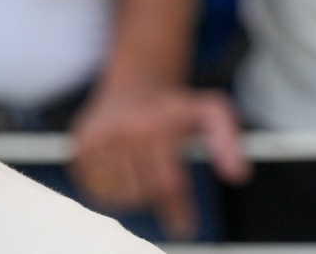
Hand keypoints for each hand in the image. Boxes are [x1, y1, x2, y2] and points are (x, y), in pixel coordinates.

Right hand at [70, 88, 250, 239]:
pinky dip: (106, 191)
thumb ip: (227, 140)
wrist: (133, 85)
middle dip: (154, 196)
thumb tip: (237, 175)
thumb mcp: (211, 112)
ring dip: (130, 195)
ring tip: (138, 176)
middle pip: (143, 193)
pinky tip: (118, 175)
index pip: (168, 185)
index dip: (178, 213)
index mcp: (157, 128)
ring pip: (116, 195)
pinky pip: (92, 188)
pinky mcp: (78, 146)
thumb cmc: (175, 108)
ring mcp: (97, 138)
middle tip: (159, 181)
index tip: (183, 230)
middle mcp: (124, 132)